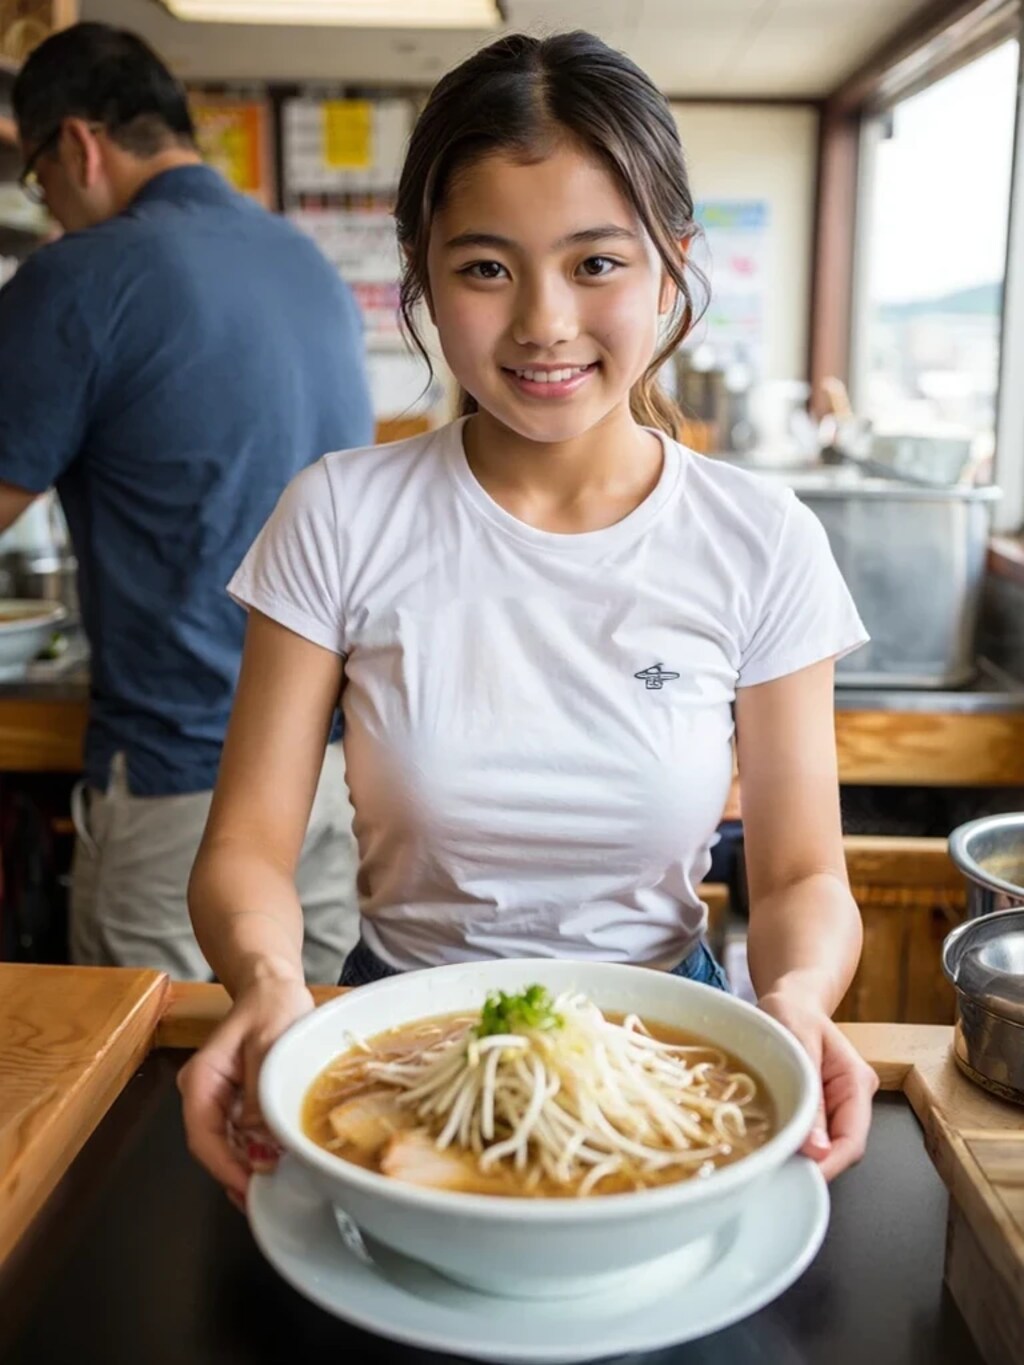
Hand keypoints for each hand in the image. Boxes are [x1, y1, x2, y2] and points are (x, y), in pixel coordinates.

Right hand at [177, 976, 314, 1207]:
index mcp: (201, 1079)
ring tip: (274, 1189)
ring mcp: (217, 1099)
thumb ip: (260, 1093)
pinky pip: (239, 1133)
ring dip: (246, 1166)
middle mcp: (202, 1093)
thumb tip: (258, 1142)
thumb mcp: (270, 1044)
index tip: (249, 1188)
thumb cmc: (272, 1006)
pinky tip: (275, 1163)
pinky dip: (254, 1150)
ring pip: (225, 1144)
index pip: (202, 1135)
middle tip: (268, 1199)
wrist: (273, 985)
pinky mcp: (235, 1100)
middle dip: (237, 1174)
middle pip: (211, 1146)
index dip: (224, 1166)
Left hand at [757, 989, 878, 1180]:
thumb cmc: (792, 1011)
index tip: (799, 1179)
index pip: (853, 1141)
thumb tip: (817, 1151)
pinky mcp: (817, 1110)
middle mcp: (852, 1100)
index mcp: (856, 1083)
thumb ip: (810, 1091)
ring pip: (823, 1147)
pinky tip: (768, 1142)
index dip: (829, 1165)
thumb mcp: (797, 1041)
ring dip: (798, 1155)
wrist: (789, 1000)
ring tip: (766, 1158)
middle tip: (771, 1172)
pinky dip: (789, 1142)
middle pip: (839, 1149)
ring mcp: (835, 1107)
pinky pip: (807, 1135)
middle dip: (810, 1165)